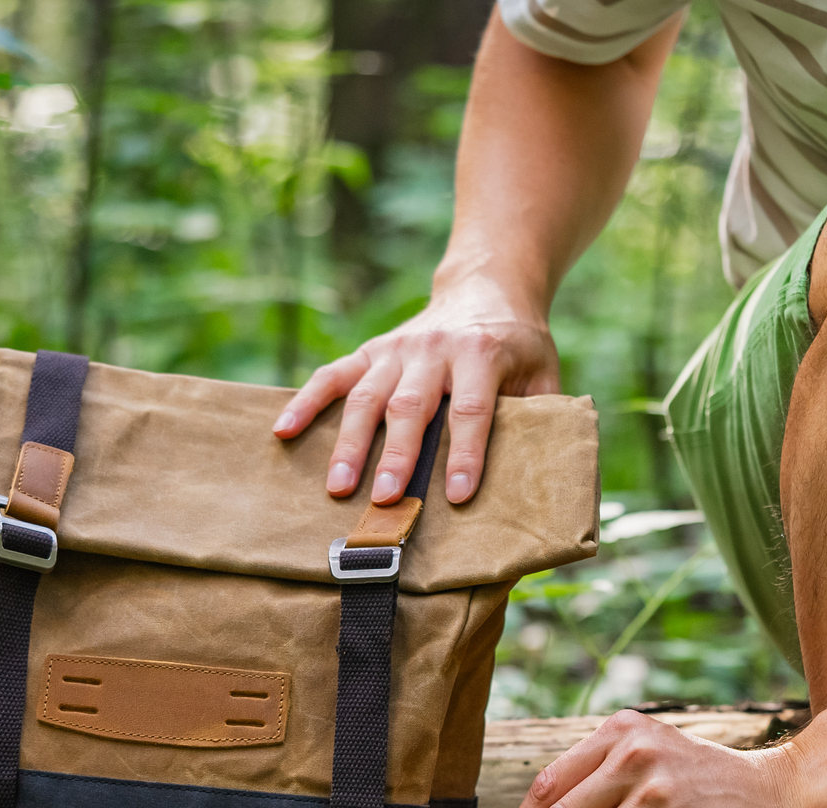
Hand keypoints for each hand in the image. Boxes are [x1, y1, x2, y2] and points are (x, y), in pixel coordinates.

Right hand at [273, 276, 559, 505]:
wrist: (486, 290)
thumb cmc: (519, 347)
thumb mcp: (543, 373)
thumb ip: (540, 415)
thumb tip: (538, 474)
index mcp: (482, 353)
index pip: (472, 410)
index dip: (465, 454)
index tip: (456, 496)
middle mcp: (434, 349)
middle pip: (411, 406)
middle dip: (397, 455)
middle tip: (384, 499)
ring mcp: (396, 349)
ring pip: (367, 396)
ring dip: (350, 443)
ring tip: (337, 486)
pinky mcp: (370, 352)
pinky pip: (332, 376)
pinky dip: (305, 401)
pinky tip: (284, 431)